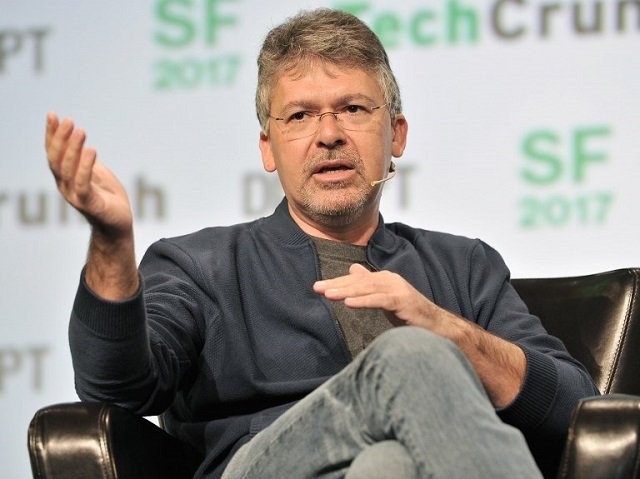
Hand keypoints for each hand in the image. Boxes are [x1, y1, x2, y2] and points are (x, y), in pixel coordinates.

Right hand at [46, 112, 138, 299]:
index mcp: (65, 177)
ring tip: (81, 131)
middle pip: (56, 159)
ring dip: (72, 149)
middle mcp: (65, 186)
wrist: (119, 224)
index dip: (51, 134)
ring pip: (67, 169)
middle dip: (61, 138)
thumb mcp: (97, 172)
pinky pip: (83, 184)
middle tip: (70, 121)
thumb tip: (77, 137)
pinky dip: (85, 167)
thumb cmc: (108, 198)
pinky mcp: (89, 204)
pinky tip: (92, 151)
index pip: (53, 153)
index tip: (53, 115)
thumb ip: (85, 158)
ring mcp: (75, 196)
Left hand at [313, 263, 438, 327]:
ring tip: (328, 294)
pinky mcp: (403, 301)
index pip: (357, 279)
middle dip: (337, 284)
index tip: (318, 287)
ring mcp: (398, 289)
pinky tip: (349, 303)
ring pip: (367, 288)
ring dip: (346, 291)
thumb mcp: (386, 298)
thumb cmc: (410, 315)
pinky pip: (380, 300)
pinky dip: (364, 301)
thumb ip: (370, 286)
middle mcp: (390, 280)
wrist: (438, 327)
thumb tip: (353, 269)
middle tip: (317, 287)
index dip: (338, 282)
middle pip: (359, 281)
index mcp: (384, 279)